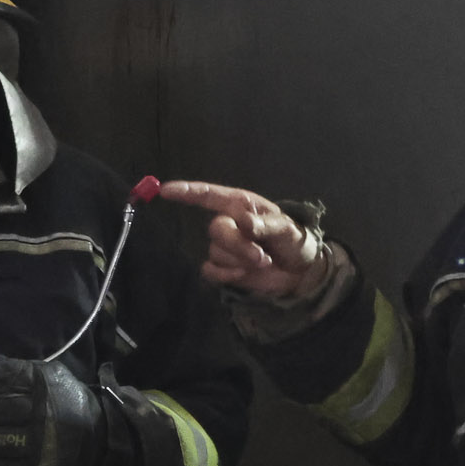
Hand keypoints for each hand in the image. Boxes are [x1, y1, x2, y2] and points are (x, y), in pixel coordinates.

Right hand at [156, 181, 323, 300]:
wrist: (299, 271)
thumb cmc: (293, 240)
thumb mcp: (287, 229)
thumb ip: (267, 225)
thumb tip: (245, 223)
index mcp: (240, 205)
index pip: (208, 195)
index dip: (186, 191)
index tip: (165, 190)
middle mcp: (228, 222)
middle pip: (216, 230)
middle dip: (238, 245)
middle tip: (262, 256)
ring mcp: (223, 246)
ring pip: (216, 252)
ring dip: (240, 261)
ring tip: (263, 262)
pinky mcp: (222, 268)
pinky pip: (210, 271)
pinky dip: (227, 275)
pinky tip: (243, 275)